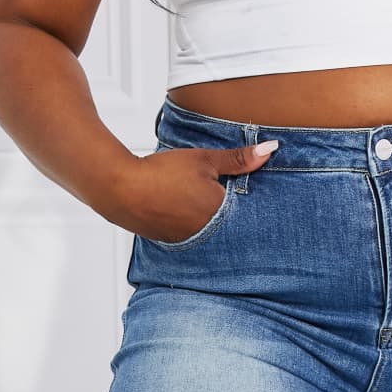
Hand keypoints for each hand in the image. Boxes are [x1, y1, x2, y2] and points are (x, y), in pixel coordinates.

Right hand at [104, 140, 279, 240]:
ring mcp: (192, 241)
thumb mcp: (204, 160)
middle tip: (230, 200)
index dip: (253, 200)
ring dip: (214, 219)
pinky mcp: (176, 242)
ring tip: (203, 203)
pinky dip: (196, 224)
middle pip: (233, 223)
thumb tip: (270, 149)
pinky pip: (196, 234)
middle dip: (236, 211)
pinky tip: (188, 212)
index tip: (258, 197)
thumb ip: (239, 159)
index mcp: (221, 213)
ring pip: (214, 230)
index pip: (251, 211)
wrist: (120, 190)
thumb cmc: (162, 174)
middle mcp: (209, 233)